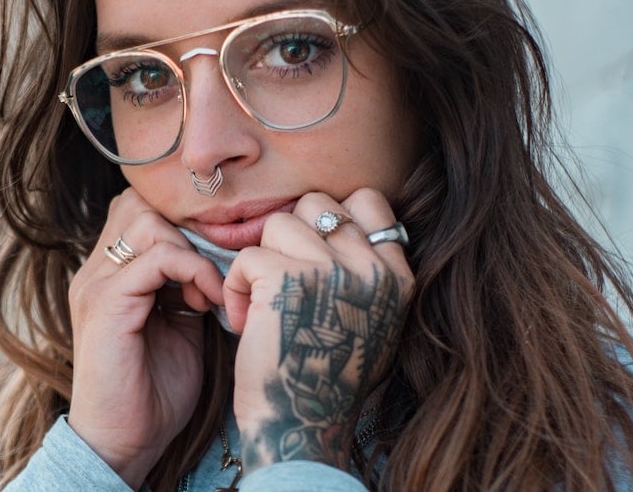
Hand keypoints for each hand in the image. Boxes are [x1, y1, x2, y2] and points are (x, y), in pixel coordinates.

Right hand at [67, 188, 224, 488]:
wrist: (124, 443)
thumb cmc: (154, 392)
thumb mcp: (180, 326)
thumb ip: (188, 286)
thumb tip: (220, 259)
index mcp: (107, 274)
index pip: (138, 210)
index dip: (182, 222)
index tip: (217, 256)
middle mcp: (95, 271)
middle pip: (139, 204)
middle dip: (186, 228)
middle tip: (215, 265)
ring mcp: (95, 284)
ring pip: (146, 221)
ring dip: (190, 248)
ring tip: (209, 288)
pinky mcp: (106, 303)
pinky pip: (156, 259)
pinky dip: (192, 270)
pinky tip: (207, 299)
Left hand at [224, 188, 413, 474]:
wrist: (302, 430)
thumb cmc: (326, 380)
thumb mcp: (371, 320)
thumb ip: (362, 271)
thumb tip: (332, 224)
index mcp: (396, 277)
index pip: (368, 202)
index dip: (330, 220)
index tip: (311, 258)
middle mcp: (370, 268)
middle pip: (316, 204)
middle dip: (288, 238)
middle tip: (282, 285)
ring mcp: (330, 271)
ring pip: (278, 224)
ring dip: (260, 263)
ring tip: (262, 306)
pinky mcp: (286, 280)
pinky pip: (248, 256)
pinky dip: (236, 288)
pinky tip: (245, 323)